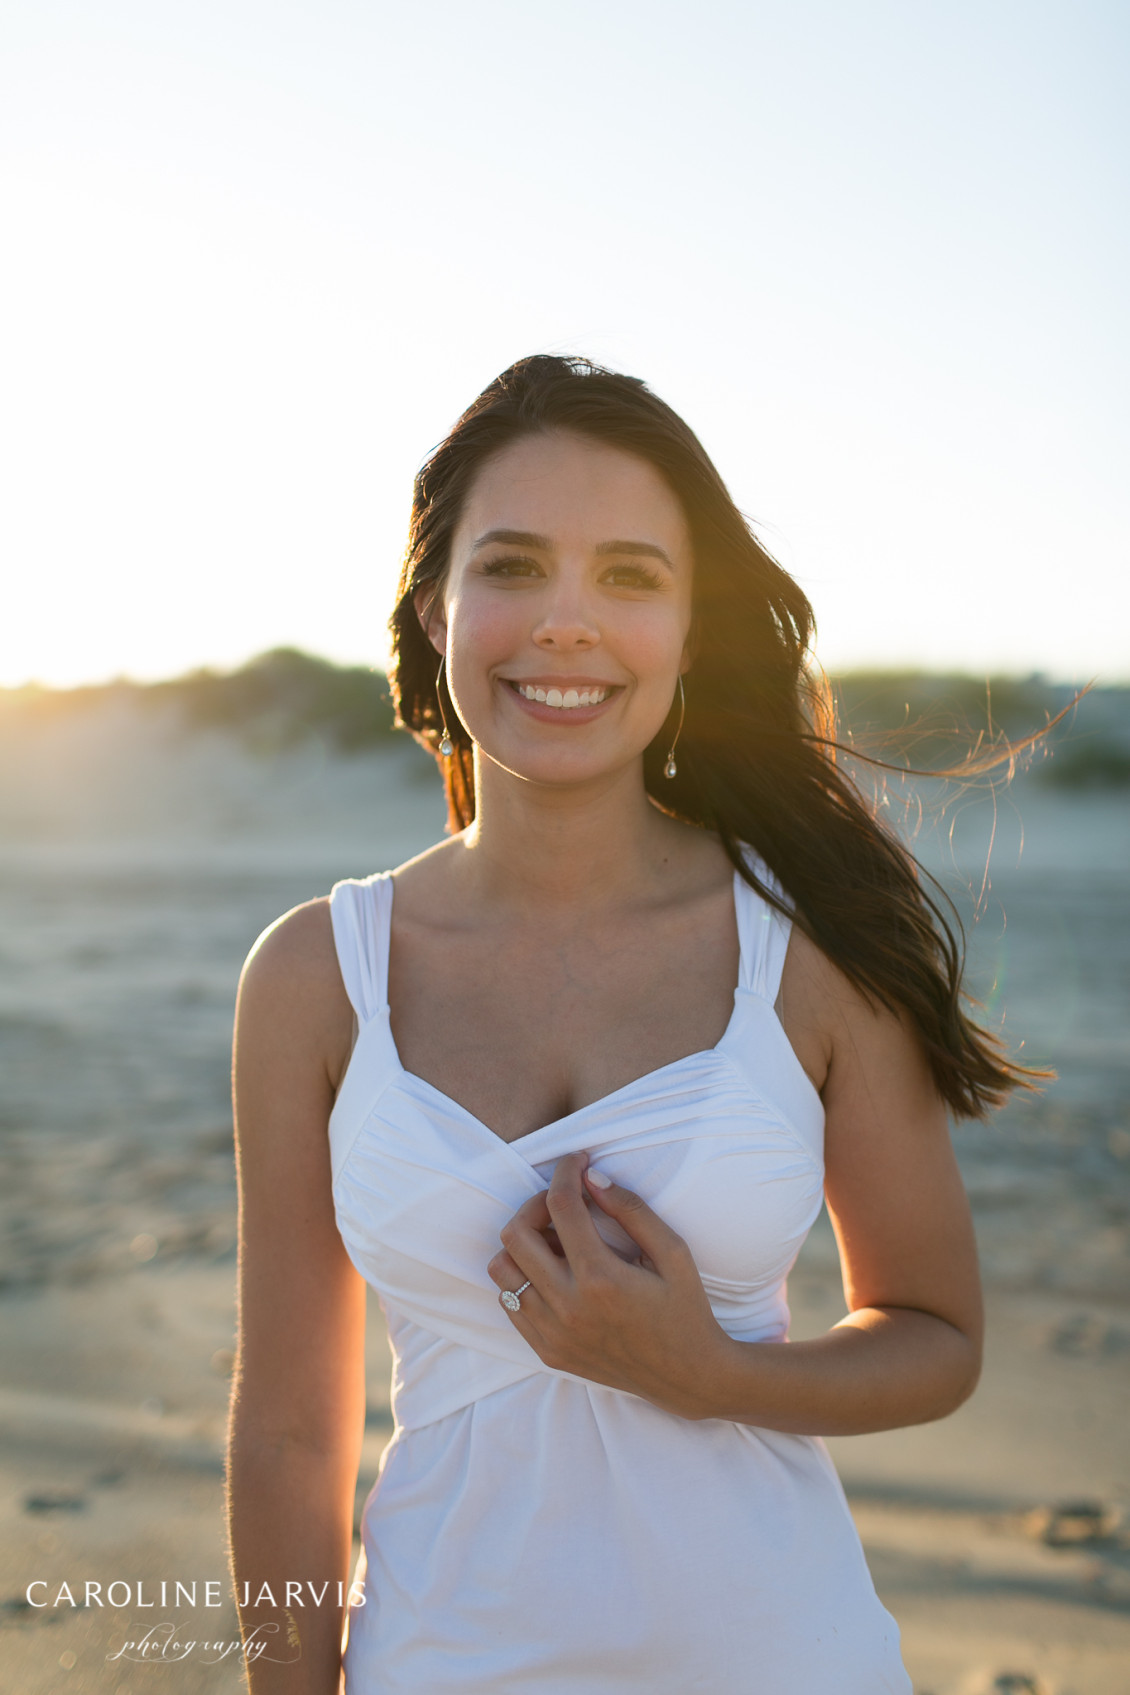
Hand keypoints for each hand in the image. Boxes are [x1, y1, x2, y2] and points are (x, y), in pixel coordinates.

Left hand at [486, 1151, 732, 1418]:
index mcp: (601, 1278)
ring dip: (523, 1243)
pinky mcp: (547, 1351)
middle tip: (563, 1202)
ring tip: (556, 1240)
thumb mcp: (673, 1252)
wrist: (687, 1376)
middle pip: (516, 1233)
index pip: (561, 1205)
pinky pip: (509, 1302)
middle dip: (536, 1204)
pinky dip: (522, 1277)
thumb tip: (592, 1177)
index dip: (565, 1171)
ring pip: (502, 1269)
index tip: (576, 1160)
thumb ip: (632, 1209)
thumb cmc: (686, 1309)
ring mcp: (553, 1333)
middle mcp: (568, 1307)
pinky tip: (553, 1272)